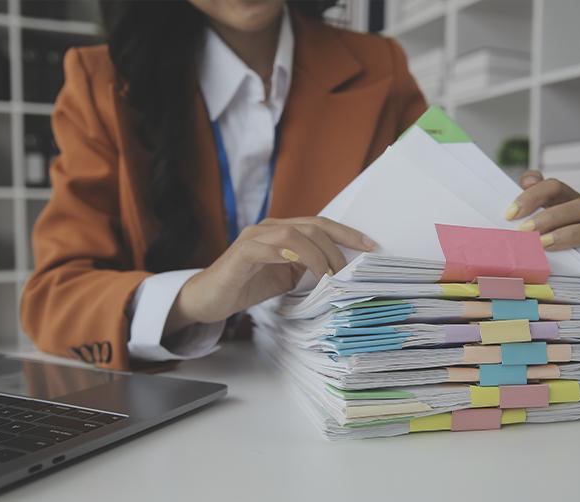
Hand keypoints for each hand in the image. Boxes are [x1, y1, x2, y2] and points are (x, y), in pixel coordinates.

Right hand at [166, 217, 375, 329]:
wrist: (208, 299)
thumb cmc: (247, 286)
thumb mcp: (286, 278)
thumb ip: (308, 269)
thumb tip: (341, 273)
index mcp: (282, 231)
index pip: (320, 225)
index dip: (347, 234)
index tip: (371, 246)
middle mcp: (269, 228)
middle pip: (313, 225)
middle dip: (337, 247)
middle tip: (348, 271)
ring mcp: (254, 237)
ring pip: (295, 233)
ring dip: (319, 254)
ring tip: (329, 275)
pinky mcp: (242, 252)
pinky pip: (270, 247)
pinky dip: (292, 256)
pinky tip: (305, 270)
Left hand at [504, 170, 579, 262]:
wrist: (548, 263)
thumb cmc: (532, 235)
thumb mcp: (525, 216)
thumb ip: (525, 198)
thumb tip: (529, 180)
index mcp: (564, 197)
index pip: (553, 187)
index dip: (532, 196)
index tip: (510, 213)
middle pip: (576, 205)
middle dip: (549, 217)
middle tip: (525, 231)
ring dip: (567, 235)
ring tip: (543, 244)